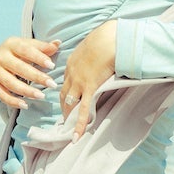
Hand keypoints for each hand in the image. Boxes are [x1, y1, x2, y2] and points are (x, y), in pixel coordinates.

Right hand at [0, 35, 59, 106]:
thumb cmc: (18, 52)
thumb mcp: (29, 45)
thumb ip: (43, 47)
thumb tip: (58, 43)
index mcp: (11, 44)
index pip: (26, 50)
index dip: (39, 58)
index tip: (52, 66)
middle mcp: (0, 57)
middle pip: (19, 68)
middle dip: (37, 77)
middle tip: (52, 84)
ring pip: (11, 83)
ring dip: (27, 91)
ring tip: (41, 96)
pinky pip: (2, 95)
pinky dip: (13, 102)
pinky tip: (25, 104)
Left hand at [60, 22, 117, 138]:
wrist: (109, 39)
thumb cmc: (107, 38)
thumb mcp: (95, 43)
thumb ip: (94, 51)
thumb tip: (101, 52)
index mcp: (73, 62)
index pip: (66, 80)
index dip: (67, 91)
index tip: (67, 98)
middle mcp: (72, 73)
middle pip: (64, 93)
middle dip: (63, 105)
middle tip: (64, 117)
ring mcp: (79, 82)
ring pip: (70, 102)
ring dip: (68, 115)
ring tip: (68, 127)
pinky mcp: (89, 89)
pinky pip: (83, 110)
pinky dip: (79, 124)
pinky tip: (76, 136)